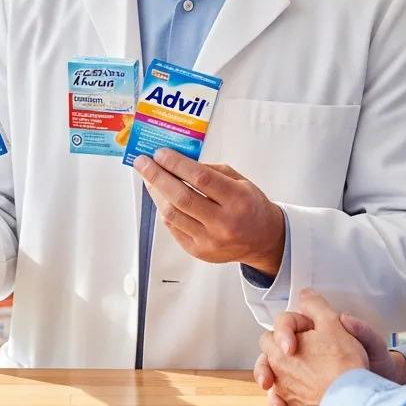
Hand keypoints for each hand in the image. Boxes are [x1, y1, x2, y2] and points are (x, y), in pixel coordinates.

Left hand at [133, 150, 285, 275]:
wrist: (263, 240)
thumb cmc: (249, 205)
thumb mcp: (239, 181)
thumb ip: (210, 170)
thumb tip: (176, 161)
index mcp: (237, 200)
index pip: (201, 179)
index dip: (176, 164)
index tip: (160, 153)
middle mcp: (223, 223)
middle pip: (181, 197)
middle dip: (157, 176)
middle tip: (142, 163)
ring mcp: (209, 241)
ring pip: (172, 214)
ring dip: (156, 193)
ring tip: (149, 178)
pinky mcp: (198, 252)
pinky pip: (173, 228)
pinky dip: (164, 209)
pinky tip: (161, 197)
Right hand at [255, 307, 405, 405]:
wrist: (380, 393)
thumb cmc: (375, 364)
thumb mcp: (371, 343)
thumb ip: (359, 328)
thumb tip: (344, 317)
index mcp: (313, 331)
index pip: (286, 323)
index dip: (283, 332)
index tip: (291, 347)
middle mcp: (300, 351)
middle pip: (270, 354)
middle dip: (264, 367)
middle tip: (268, 380)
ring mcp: (298, 376)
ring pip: (273, 382)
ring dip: (272, 395)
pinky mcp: (301, 399)